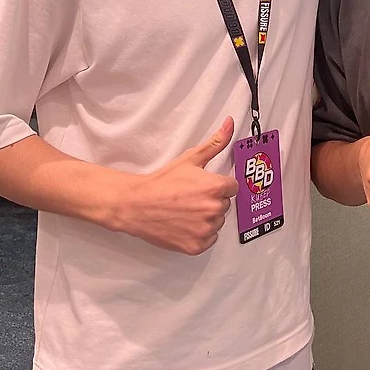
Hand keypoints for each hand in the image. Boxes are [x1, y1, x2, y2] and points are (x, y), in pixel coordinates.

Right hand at [119, 117, 239, 254]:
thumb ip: (215, 142)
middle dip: (212, 200)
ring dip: (207, 218)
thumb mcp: (190, 158)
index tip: (203, 186)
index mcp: (215, 187)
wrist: (137, 205)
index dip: (218, 185)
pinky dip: (200, 234)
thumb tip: (230, 123)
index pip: (232, 187)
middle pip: (224, 204)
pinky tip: (185, 224)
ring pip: (217, 222)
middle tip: (191, 197)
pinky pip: (209, 239)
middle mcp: (214, 210)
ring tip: (186, 210)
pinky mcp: (197, 246)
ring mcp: (206, 230)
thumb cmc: (162, 182)